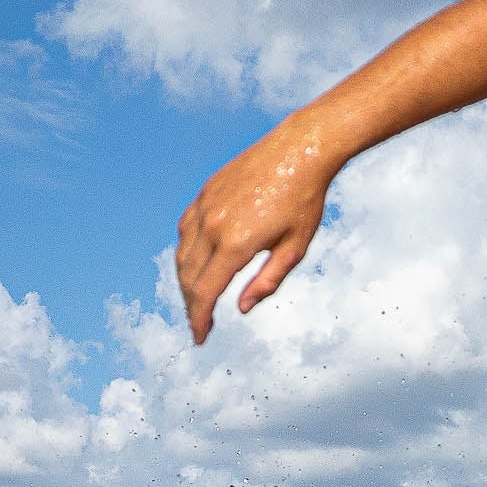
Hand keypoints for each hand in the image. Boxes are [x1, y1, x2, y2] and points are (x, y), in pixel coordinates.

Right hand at [173, 119, 341, 343]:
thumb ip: (267, 282)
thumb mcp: (295, 248)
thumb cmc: (304, 200)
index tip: (200, 337)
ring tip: (198, 298)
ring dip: (185, 281)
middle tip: (200, 323)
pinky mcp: (205, 192)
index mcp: (236, 243)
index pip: (205, 293)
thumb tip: (241, 308)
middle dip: (191, 306)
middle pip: (188, 278)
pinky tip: (196, 263)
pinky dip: (185, 252)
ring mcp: (205, 206)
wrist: (300, 148)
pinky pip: (185, 230)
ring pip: (181, 254)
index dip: (198, 320)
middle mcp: (213, 225)